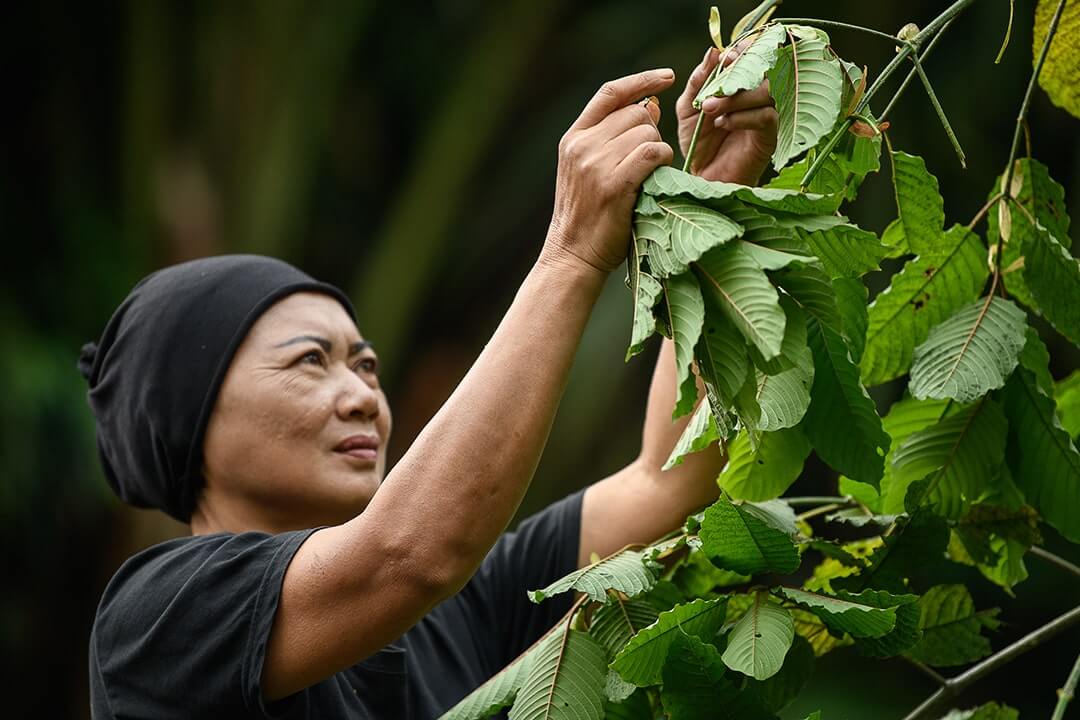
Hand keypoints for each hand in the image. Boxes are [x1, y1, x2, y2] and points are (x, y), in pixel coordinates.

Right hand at [544, 69, 675, 274]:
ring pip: (646, 133)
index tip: (667, 76)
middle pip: (635, 114)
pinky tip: (655, 177)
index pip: (610, 94)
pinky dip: (661, 161)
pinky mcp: (613, 184)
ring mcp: (595, 164)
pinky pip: (651, 153)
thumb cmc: (588, 216)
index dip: (641, 80)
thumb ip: (615, 136)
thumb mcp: (591, 170)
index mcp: (573, 138)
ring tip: (646, 177)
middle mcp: (581, 145)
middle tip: (647, 162)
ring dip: (657, 151)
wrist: (572, 255)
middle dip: (651, 132)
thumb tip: (650, 105)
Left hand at [676, 46, 777, 184]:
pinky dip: (743, 117)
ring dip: (735, 98)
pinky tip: (723, 124)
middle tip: (710, 93)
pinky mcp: (771, 135)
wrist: (703, 178)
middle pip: (762, 71)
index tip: (725, 58)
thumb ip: (698, 81)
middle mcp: (758, 96)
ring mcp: (768, 114)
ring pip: (766, 92)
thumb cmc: (698, 143)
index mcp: (741, 85)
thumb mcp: (689, 108)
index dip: (743, 52)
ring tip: (710, 110)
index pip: (753, 56)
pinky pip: (766, 116)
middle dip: (734, 77)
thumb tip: (713, 52)